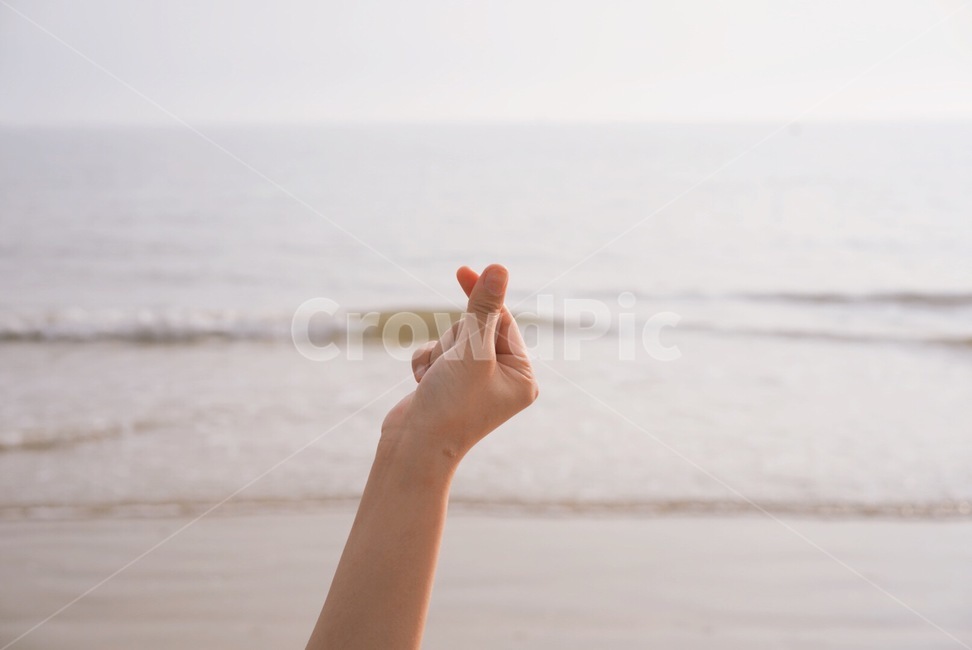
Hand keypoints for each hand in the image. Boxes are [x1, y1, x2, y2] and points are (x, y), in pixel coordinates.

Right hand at [381, 264, 538, 461]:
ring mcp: (474, 382)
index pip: (502, 322)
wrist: (412, 449)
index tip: (463, 271)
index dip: (482, 299)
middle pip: (475, 328)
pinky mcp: (448, 383)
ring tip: (436, 381)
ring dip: (438, 353)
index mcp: (522, 376)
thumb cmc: (449, 405)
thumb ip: (484, 309)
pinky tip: (422, 384)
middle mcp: (502, 379)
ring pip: (452, 339)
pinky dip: (425, 363)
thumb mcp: (471, 352)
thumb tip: (499, 269)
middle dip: (455, 341)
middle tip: (451, 367)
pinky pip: (435, 353)